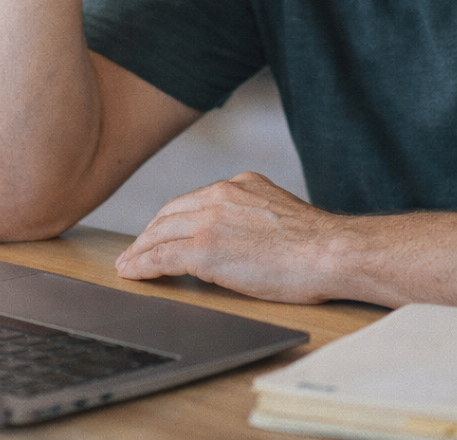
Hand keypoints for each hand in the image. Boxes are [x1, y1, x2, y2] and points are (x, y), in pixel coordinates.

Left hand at [115, 171, 345, 302]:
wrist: (328, 252)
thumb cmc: (316, 243)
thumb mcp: (279, 209)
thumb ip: (254, 212)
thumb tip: (244, 231)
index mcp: (239, 184)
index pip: (192, 200)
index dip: (171, 219)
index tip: (161, 231)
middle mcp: (220, 195)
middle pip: (169, 213)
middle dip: (149, 233)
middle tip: (135, 249)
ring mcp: (210, 221)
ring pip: (161, 234)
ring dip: (140, 250)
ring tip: (128, 264)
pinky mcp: (205, 249)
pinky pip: (162, 257)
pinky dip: (143, 265)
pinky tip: (134, 273)